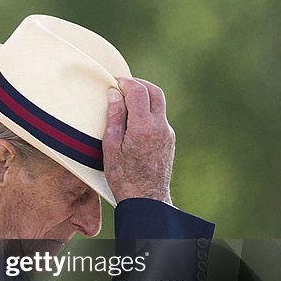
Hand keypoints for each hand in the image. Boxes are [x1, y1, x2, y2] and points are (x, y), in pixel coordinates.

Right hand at [103, 77, 174, 204]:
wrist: (147, 199)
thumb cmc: (124, 176)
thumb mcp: (111, 146)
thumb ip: (115, 117)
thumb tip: (114, 93)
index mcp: (144, 126)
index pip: (138, 91)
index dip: (125, 82)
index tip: (113, 82)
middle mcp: (160, 126)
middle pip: (154, 91)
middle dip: (139, 84)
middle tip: (122, 85)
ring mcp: (167, 133)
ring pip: (159, 104)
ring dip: (144, 97)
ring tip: (126, 102)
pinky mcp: (169, 140)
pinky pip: (159, 118)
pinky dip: (147, 112)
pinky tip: (133, 121)